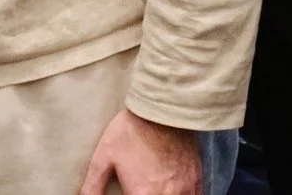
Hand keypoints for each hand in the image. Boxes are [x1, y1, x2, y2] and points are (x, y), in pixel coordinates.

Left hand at [78, 108, 201, 194]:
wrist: (163, 106)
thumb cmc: (132, 130)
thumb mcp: (104, 155)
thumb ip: (94, 184)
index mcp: (143, 194)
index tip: (130, 192)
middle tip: (141, 189)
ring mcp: (186, 188)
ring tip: (155, 188)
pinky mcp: (197, 178)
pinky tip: (173, 190)